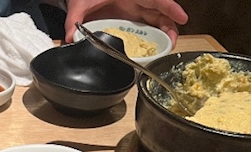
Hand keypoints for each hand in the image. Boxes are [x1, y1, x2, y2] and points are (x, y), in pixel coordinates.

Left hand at [63, 0, 188, 44]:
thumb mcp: (80, 4)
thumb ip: (74, 19)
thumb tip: (69, 37)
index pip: (156, 0)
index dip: (170, 8)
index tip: (181, 18)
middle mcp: (136, 3)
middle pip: (160, 13)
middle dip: (170, 27)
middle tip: (172, 43)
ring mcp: (135, 11)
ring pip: (157, 21)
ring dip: (165, 34)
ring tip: (167, 48)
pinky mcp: (132, 19)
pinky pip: (148, 27)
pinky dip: (155, 37)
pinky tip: (156, 49)